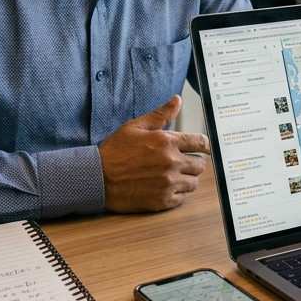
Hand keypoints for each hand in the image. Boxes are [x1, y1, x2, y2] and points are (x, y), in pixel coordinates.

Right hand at [98, 96, 209, 211]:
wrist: (97, 178)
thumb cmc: (114, 151)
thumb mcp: (135, 126)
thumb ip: (160, 114)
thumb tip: (177, 100)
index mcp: (167, 142)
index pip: (201, 143)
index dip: (203, 145)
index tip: (202, 147)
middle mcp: (171, 163)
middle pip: (200, 165)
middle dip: (194, 162)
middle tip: (183, 162)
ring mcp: (168, 183)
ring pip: (193, 182)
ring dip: (187, 178)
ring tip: (174, 175)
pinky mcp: (162, 200)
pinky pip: (182, 198)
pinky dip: (178, 193)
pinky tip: (166, 187)